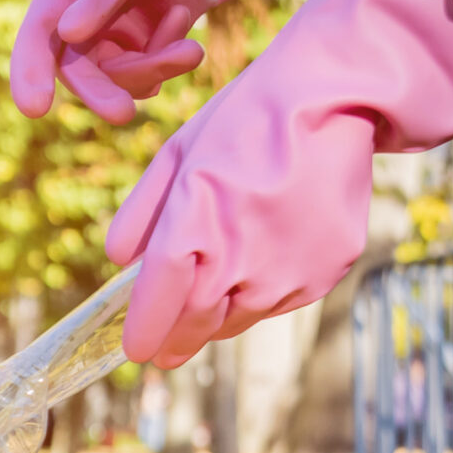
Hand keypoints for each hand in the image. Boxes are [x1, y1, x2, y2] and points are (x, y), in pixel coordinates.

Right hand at [9, 0, 344, 124]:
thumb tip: (67, 36)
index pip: (38, 36)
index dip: (29, 72)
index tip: (35, 109)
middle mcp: (83, 20)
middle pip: (78, 71)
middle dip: (101, 92)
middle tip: (123, 114)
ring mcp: (114, 40)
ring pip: (119, 81)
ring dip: (156, 69)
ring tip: (191, 49)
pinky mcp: (144, 52)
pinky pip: (149, 79)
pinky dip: (169, 64)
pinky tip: (186, 36)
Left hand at [105, 0, 452, 365]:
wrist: (331, 99)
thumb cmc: (246, 120)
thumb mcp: (180, 153)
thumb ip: (144, 212)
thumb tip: (121, 262)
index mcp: (196, 221)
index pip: (160, 299)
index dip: (145, 330)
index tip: (137, 350)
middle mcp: (242, 256)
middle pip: (197, 322)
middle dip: (177, 340)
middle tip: (166, 353)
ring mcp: (288, 270)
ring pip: (240, 319)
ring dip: (219, 317)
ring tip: (212, 304)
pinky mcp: (324, 273)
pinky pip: (282, 301)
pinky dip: (263, 293)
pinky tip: (264, 261)